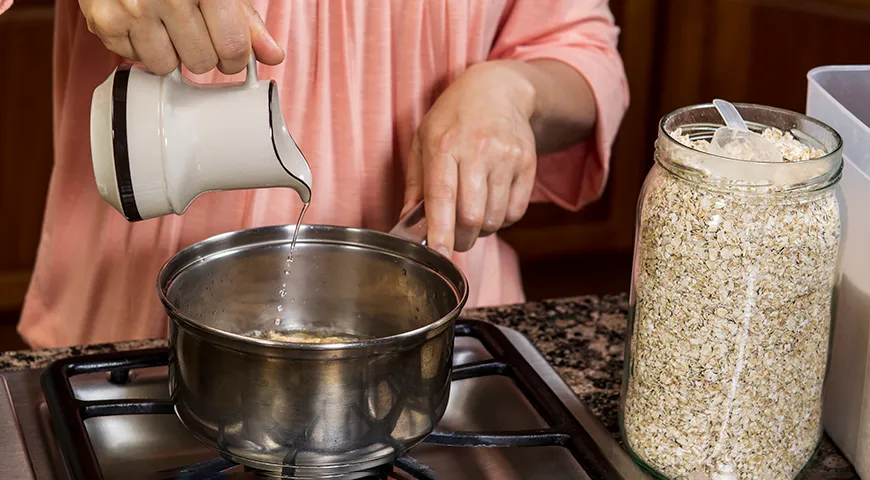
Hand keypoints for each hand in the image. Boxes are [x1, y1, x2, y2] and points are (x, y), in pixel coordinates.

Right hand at [79, 0, 283, 74]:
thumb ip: (247, 22)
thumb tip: (274, 55)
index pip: (233, 48)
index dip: (235, 57)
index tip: (230, 51)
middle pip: (201, 62)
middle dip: (202, 53)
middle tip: (193, 30)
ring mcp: (133, 9)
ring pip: (167, 66)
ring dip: (170, 53)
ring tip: (166, 24)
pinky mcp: (105, 21)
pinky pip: (135, 60)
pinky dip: (140, 47)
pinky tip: (142, 22)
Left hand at [402, 61, 537, 256]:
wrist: (498, 90)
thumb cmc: (453, 118)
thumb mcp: (423, 139)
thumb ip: (414, 183)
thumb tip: (406, 221)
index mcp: (444, 144)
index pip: (442, 195)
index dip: (440, 230)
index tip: (439, 254)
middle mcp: (478, 150)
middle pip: (471, 216)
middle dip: (461, 238)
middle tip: (454, 237)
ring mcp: (506, 157)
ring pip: (494, 219)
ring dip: (481, 230)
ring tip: (473, 213)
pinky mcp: (527, 164)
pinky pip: (515, 213)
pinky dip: (501, 220)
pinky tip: (491, 205)